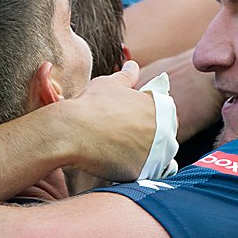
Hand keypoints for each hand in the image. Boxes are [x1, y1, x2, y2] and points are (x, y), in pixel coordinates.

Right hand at [59, 61, 158, 180]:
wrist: (72, 131)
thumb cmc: (90, 104)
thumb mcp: (110, 84)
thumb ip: (127, 76)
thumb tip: (132, 65)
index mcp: (159, 106)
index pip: (164, 114)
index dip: (148, 118)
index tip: (131, 121)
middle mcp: (163, 129)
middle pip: (163, 136)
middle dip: (149, 136)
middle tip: (123, 136)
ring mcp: (155, 153)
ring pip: (157, 155)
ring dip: (145, 153)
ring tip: (120, 149)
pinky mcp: (143, 171)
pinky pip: (146, 172)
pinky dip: (137, 168)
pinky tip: (120, 162)